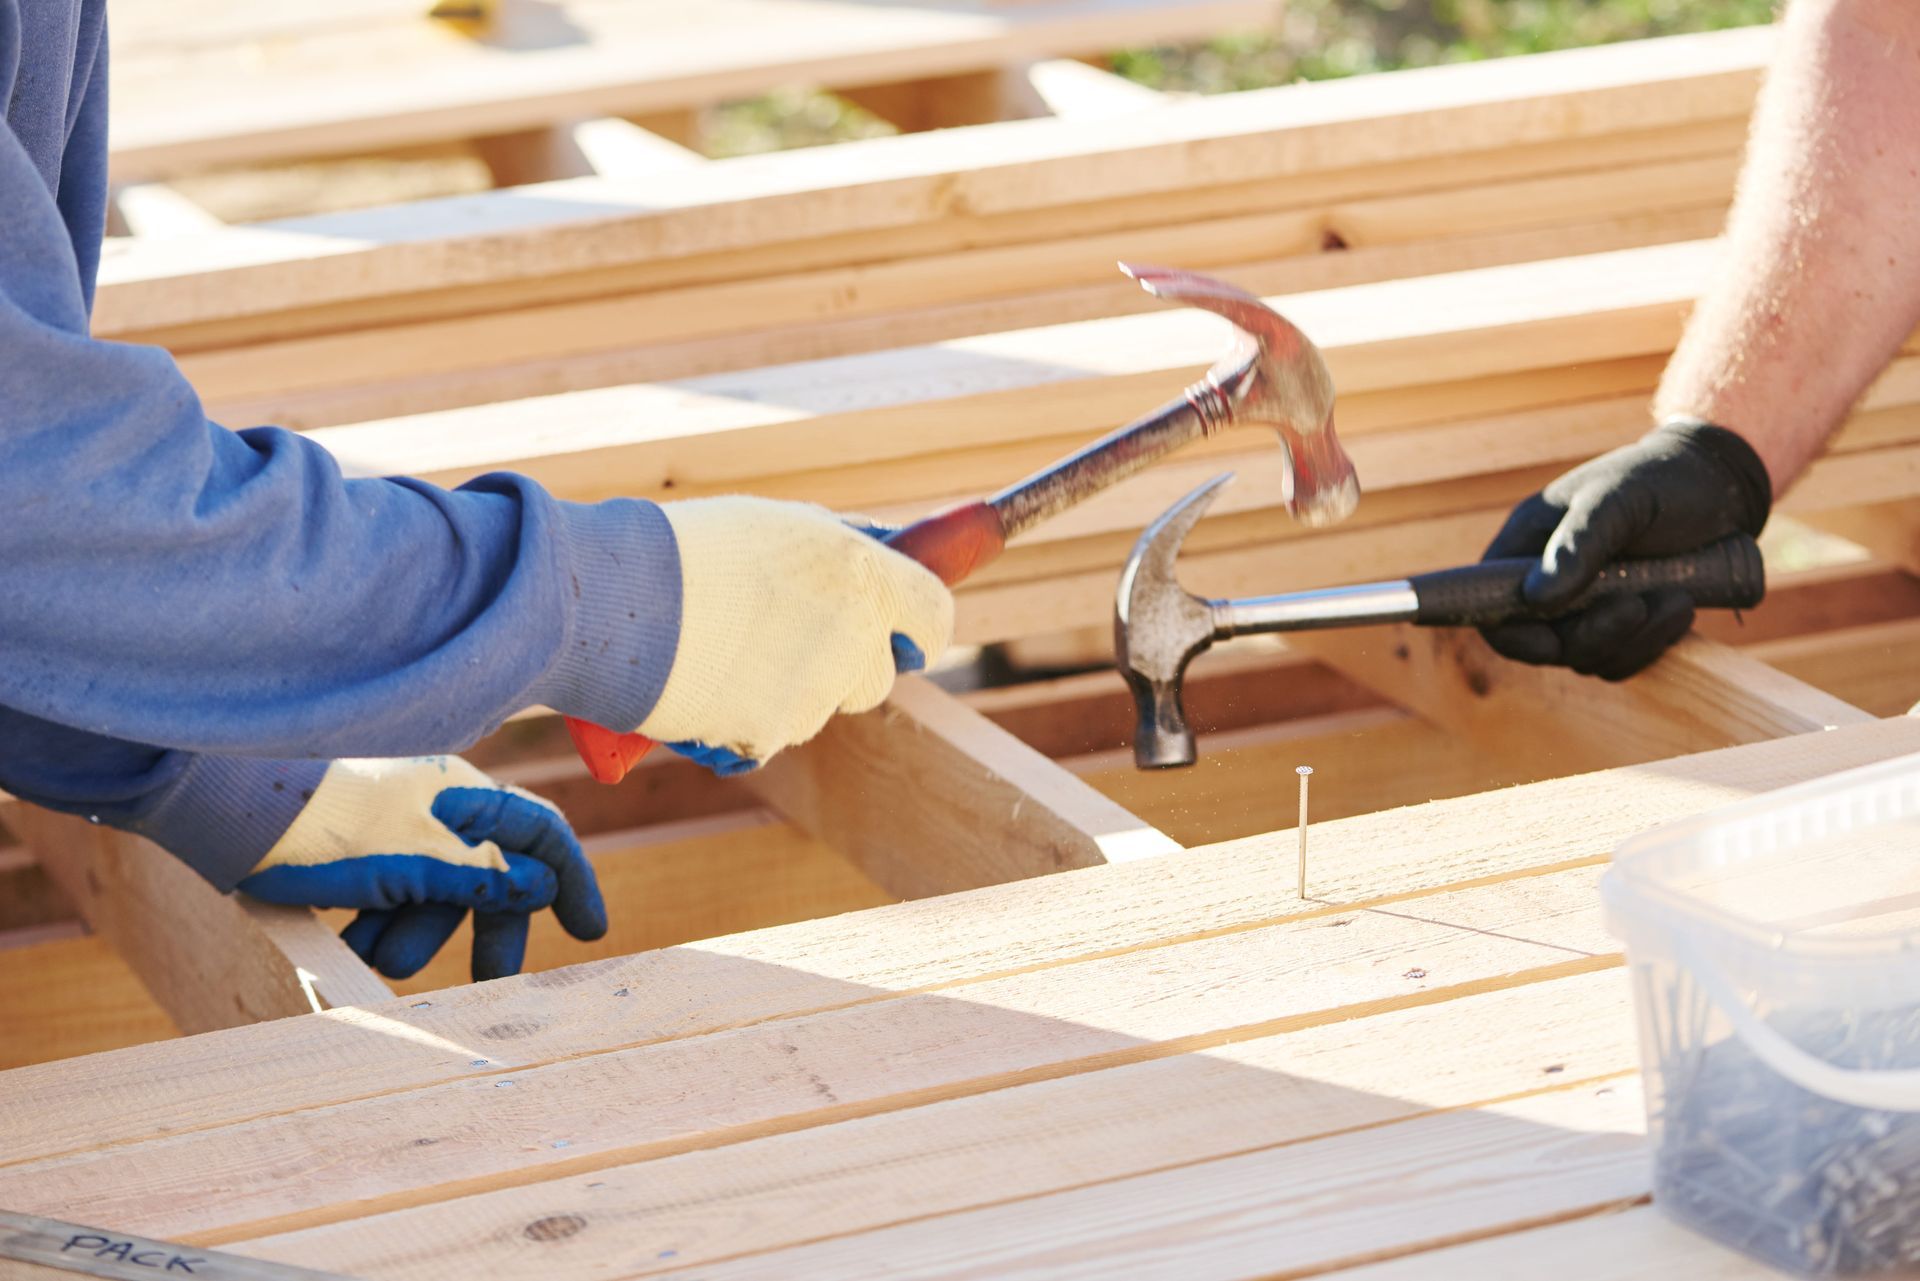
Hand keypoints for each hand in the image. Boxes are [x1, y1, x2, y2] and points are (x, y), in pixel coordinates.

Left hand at [237, 757, 606, 981]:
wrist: (228, 809)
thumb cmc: (328, 829)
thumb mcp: (415, 864)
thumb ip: (484, 879)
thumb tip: (544, 887)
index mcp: (463, 795)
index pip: (541, 832)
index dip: (571, 881)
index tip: (589, 932)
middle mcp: (438, 808)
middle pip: (489, 875)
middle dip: (482, 931)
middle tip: (485, 986)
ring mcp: (398, 828)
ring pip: (435, 893)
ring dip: (416, 933)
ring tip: (373, 958)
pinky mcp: (360, 851)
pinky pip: (394, 894)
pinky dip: (383, 923)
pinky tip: (350, 945)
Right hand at [638, 497, 952, 773]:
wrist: (609, 599)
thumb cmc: (687, 550)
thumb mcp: (777, 525)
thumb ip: (838, 548)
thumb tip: (883, 554)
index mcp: (862, 574)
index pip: (935, 616)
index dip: (919, 632)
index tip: (905, 639)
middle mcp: (852, 636)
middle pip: (875, 677)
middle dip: (842, 667)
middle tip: (782, 639)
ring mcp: (813, 692)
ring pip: (819, 707)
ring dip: (785, 691)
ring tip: (721, 650)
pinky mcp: (769, 736)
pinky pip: (769, 738)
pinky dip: (742, 721)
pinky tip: (699, 684)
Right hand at [1479, 420, 1771, 680]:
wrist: (1722, 485)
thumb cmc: (1662, 478)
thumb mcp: (1619, 499)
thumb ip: (1578, 544)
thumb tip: (1535, 598)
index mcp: (1527, 546)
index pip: (1491, 606)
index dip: (1513, 634)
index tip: (1552, 644)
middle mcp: (1549, 581)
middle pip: (1546, 642)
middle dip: (1594, 635)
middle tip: (1638, 606)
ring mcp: (1587, 607)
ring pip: (1589, 658)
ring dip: (1633, 640)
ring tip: (1678, 599)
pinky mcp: (1624, 623)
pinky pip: (1624, 659)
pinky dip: (1653, 645)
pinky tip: (1682, 609)